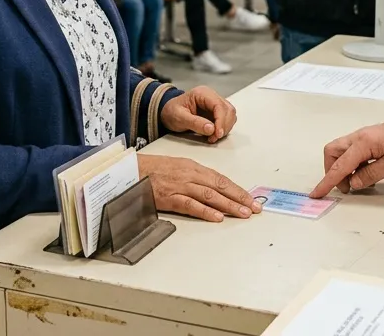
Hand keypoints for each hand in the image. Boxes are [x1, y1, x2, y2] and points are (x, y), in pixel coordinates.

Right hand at [139, 154, 260, 221]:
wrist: (129, 170)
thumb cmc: (151, 169)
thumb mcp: (176, 168)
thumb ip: (194, 177)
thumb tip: (210, 189)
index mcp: (193, 167)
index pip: (220, 179)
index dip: (237, 189)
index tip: (250, 199)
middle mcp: (190, 175)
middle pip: (220, 187)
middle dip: (240, 198)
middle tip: (254, 208)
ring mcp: (180, 186)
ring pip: (210, 196)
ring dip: (229, 205)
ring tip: (243, 214)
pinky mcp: (169, 197)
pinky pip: (191, 205)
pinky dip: (205, 211)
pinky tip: (217, 217)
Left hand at [161, 86, 236, 143]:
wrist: (168, 113)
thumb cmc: (171, 112)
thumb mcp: (179, 118)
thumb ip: (195, 123)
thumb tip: (211, 129)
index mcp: (202, 93)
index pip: (219, 105)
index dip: (221, 120)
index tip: (218, 133)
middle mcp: (211, 96)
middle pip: (228, 110)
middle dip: (224, 126)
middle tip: (214, 138)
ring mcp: (215, 104)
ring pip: (230, 115)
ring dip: (225, 128)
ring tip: (212, 137)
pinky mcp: (216, 112)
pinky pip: (226, 120)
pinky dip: (223, 129)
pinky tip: (213, 135)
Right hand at [310, 109, 383, 196]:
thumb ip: (370, 175)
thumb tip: (354, 183)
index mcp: (364, 143)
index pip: (339, 166)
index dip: (327, 182)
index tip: (317, 193)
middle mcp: (360, 137)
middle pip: (333, 153)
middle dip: (332, 172)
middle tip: (346, 188)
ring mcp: (365, 136)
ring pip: (342, 152)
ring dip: (344, 168)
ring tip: (358, 183)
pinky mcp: (371, 139)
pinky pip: (353, 152)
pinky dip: (353, 164)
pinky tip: (366, 174)